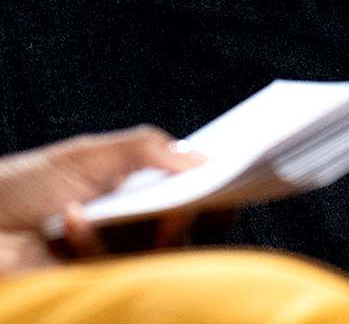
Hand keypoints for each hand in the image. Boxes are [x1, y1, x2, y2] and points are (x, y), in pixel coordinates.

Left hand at [0, 125, 204, 275]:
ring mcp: (116, 262)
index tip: (233, 185)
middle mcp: (137, 233)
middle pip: (192, 236)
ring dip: (152, 232)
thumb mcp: (92, 153)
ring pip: (159, 258)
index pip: (199, 203)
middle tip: (195, 204)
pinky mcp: (92, 284)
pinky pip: (111, 269)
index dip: (221, 199)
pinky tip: (71, 216)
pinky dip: (92, 240)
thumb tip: (202, 156)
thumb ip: (148, 148)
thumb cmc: (32, 182)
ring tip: (137, 208)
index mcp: (145, 198)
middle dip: (198, 219)